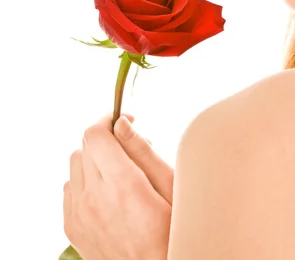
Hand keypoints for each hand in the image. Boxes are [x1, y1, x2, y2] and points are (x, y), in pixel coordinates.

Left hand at [63, 113, 171, 259]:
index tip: (123, 120)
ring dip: (93, 159)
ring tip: (117, 172)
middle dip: (107, 139)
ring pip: (75, 164)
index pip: (95, 134)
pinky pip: (69, 188)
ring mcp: (79, 214)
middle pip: (86, 145)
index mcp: (122, 185)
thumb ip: (142, 151)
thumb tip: (121, 122)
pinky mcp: (71, 227)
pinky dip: (84, 181)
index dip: (107, 120)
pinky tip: (105, 191)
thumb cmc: (170, 229)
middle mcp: (94, 198)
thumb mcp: (169, 187)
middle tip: (130, 151)